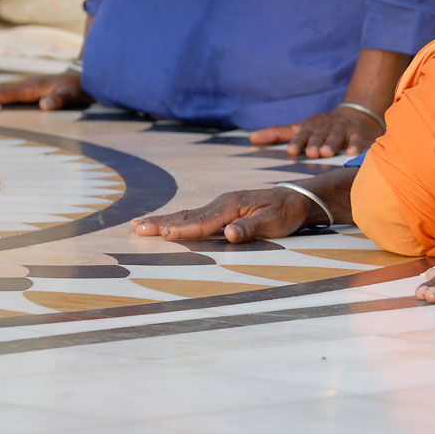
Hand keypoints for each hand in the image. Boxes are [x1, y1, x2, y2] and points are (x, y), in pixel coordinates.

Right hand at [0, 71, 91, 110]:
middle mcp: (29, 85)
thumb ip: (60, 99)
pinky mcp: (35, 88)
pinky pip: (13, 91)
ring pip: (6, 89)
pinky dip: (0, 93)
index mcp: (34, 87)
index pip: (8, 93)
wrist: (92, 76)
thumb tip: (45, 105)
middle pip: (2, 89)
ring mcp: (32, 85)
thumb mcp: (73, 94)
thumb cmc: (82, 87)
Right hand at [131, 186, 317, 242]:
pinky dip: (178, 219)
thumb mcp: (275, 222)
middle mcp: (223, 202)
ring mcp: (222, 204)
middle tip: (135, 227)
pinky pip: (196, 215)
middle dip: (161, 222)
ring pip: (188, 214)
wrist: (299, 199)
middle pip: (187, 215)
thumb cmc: (288, 212)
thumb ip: (251, 228)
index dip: (182, 229)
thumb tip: (230, 234)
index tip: (161, 234)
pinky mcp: (224, 208)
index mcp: (232, 205)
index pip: (203, 222)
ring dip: (164, 219)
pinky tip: (168, 223)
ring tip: (140, 224)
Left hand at [249, 104, 382, 157]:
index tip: (292, 151)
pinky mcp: (357, 133)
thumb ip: (277, 133)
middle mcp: (324, 128)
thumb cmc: (321, 127)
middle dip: (315, 143)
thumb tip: (250, 138)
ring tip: (328, 153)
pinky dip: (355, 145)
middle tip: (312, 152)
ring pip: (336, 137)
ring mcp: (341, 130)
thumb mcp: (300, 127)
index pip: (301, 134)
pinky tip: (352, 153)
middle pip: (319, 136)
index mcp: (309, 128)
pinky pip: (356, 139)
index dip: (297, 142)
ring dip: (332, 144)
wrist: (355, 115)